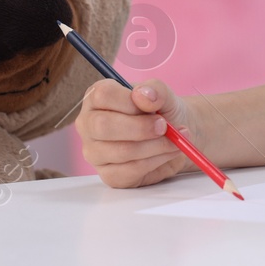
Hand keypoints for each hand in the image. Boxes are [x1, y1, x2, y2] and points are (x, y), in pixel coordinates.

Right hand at [75, 79, 196, 188]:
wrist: (175, 137)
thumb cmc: (161, 112)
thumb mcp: (163, 94)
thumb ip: (155, 90)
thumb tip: (142, 96)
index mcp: (96, 98)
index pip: (102, 95)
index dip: (129, 101)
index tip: (152, 106)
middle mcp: (89, 125)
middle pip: (103, 126)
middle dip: (140, 127)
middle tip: (164, 126)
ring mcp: (95, 152)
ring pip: (121, 151)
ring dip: (155, 146)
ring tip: (173, 140)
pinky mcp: (109, 175)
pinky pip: (131, 171)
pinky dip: (156, 161)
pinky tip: (166, 152)